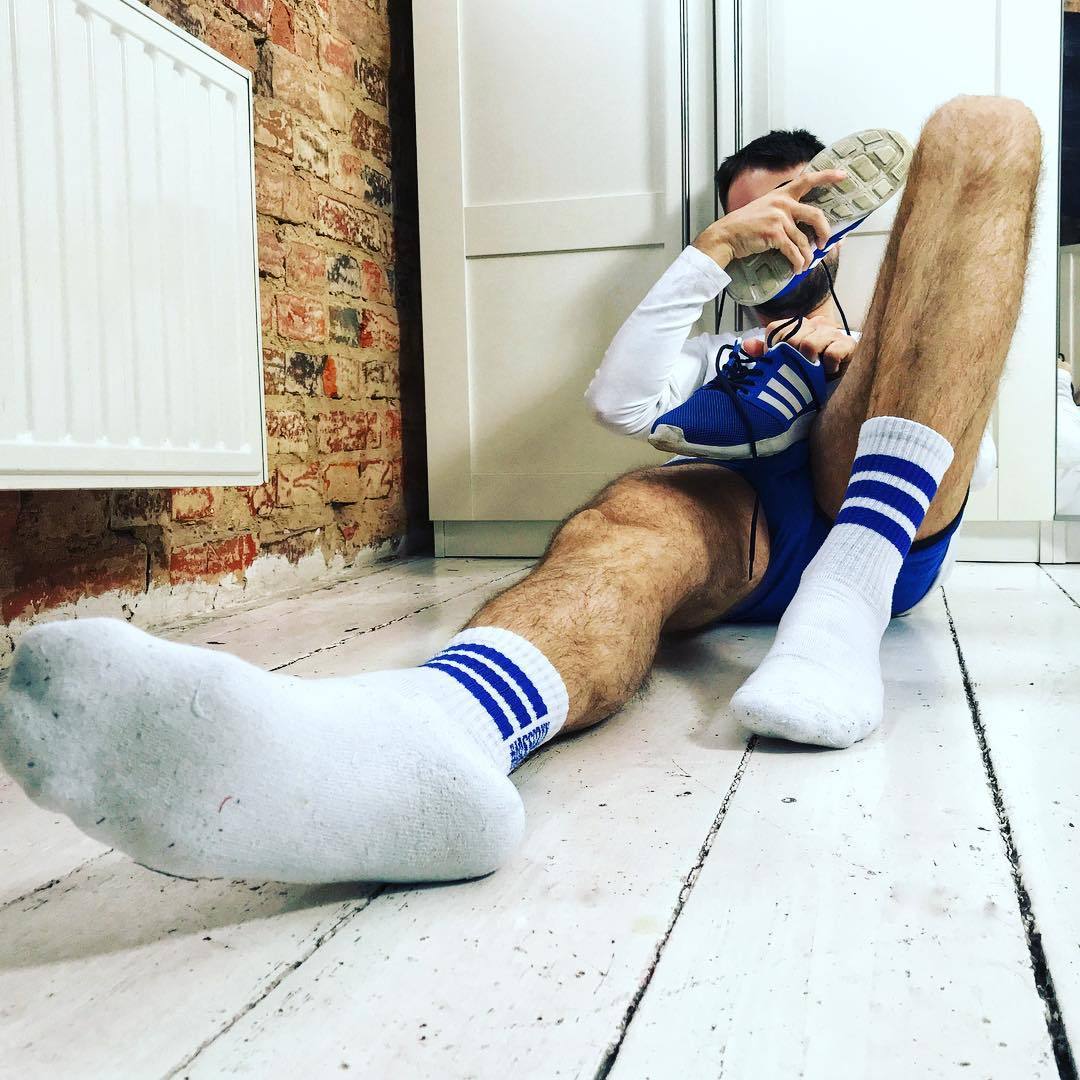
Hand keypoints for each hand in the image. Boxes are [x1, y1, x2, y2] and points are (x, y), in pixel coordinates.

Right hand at [692, 169, 846, 272]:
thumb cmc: (744, 226)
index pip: (807, 179)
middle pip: (816, 216)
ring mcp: (779, 218)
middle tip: (824, 244)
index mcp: (781, 194)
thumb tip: (803, 230)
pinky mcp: (775, 234)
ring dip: (807, 256)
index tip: (842, 175)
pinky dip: (797, 263)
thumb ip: (783, 212)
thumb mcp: (764, 209)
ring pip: (804, 240)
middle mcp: (782, 204)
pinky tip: (796, 269)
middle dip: (825, 232)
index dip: (827, 176)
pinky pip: (794, 251)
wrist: (726, 236)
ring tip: (804, 265)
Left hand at [741, 316, 856, 377]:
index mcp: (798, 326)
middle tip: (799, 369)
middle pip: (791, 336)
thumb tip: (746, 345)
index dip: (773, 348)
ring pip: (810, 343)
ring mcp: (832, 333)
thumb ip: (766, 353)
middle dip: (791, 358)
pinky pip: (832, 352)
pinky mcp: (848, 344)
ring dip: (809, 363)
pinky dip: (828, 365)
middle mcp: (815, 324)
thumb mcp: (786, 363)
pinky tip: (829, 371)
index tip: (780, 362)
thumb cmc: (812, 371)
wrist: (842, 383)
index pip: (775, 329)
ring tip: (814, 371)